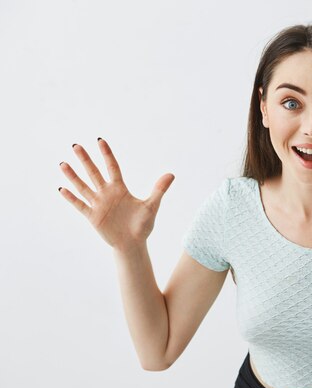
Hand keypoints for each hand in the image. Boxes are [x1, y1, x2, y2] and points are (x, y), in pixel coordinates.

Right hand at [58, 138, 174, 249]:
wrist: (133, 244)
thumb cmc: (142, 225)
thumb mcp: (152, 206)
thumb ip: (159, 190)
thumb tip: (171, 174)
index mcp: (120, 189)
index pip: (112, 168)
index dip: (106, 155)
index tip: (100, 141)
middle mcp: (107, 194)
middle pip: (94, 173)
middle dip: (86, 160)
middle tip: (76, 146)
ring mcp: (99, 204)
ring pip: (83, 187)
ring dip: (73, 176)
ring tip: (63, 163)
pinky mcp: (93, 216)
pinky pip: (80, 205)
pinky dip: (71, 198)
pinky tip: (62, 189)